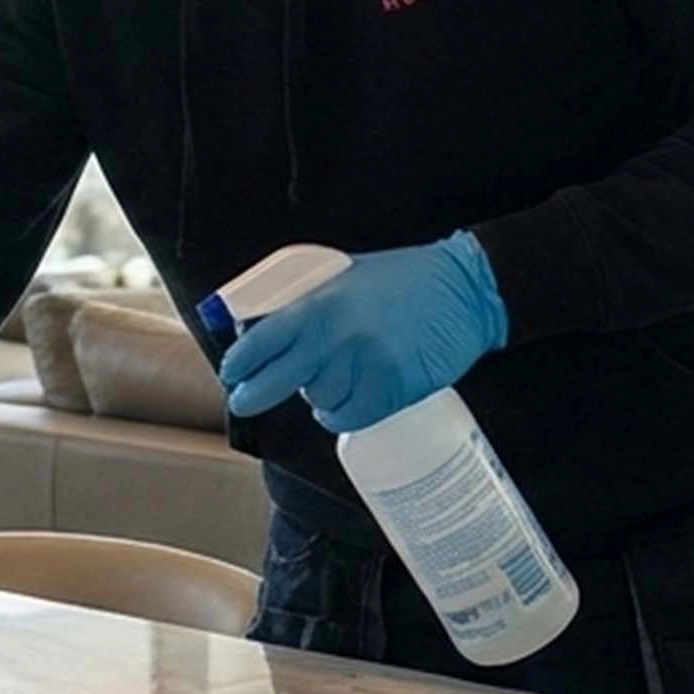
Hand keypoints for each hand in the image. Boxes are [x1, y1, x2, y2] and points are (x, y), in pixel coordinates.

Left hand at [219, 231, 508, 432]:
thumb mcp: (343, 276)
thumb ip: (305, 300)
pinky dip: (341, 415)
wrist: (462, 291)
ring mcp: (365, 365)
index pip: (261, 341)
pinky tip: (346, 402)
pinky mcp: (392, 389)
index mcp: (319, 304)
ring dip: (318, 396)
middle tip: (243, 401)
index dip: (239, 362)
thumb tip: (262, 327)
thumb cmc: (401, 279)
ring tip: (335, 378)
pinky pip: (349, 417)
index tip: (231, 373)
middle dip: (252, 395)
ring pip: (317, 400)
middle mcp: (337, 337)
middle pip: (275, 381)